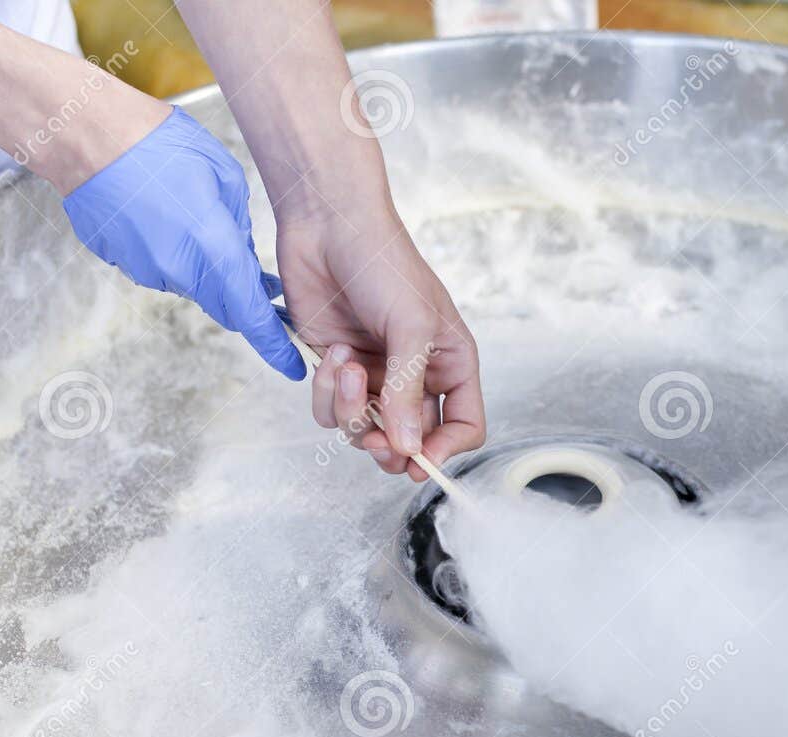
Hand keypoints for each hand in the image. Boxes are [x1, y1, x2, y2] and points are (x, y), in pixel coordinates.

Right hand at [62, 108, 306, 380]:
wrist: (88, 134)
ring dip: (203, 266)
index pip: (253, 315)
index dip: (275, 345)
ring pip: (191, 284)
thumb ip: (239, 226)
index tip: (292, 366)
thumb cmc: (158, 144)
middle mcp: (179, 270)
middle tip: (260, 282)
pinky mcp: (123, 263)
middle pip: (224, 305)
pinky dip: (171, 252)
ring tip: (193, 216)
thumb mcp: (224, 176)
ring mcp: (146, 270)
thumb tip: (243, 256)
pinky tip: (163, 214)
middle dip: (244, 300)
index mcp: (213, 248)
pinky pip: (160, 268)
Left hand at [281, 209, 484, 479]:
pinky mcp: (334, 372)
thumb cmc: (384, 264)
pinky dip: (325, 390)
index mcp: (450, 364)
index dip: (444, 450)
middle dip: (389, 446)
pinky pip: (329, 411)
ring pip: (363, 431)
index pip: (463, 426)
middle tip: (376, 439)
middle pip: (409, 443)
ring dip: (349, 407)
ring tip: (345, 364)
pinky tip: (331, 352)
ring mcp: (373, 377)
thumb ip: (409, 392)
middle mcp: (414, 377)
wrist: (327, 226)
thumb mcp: (410, 327)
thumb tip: (409, 449)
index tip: (418, 459)